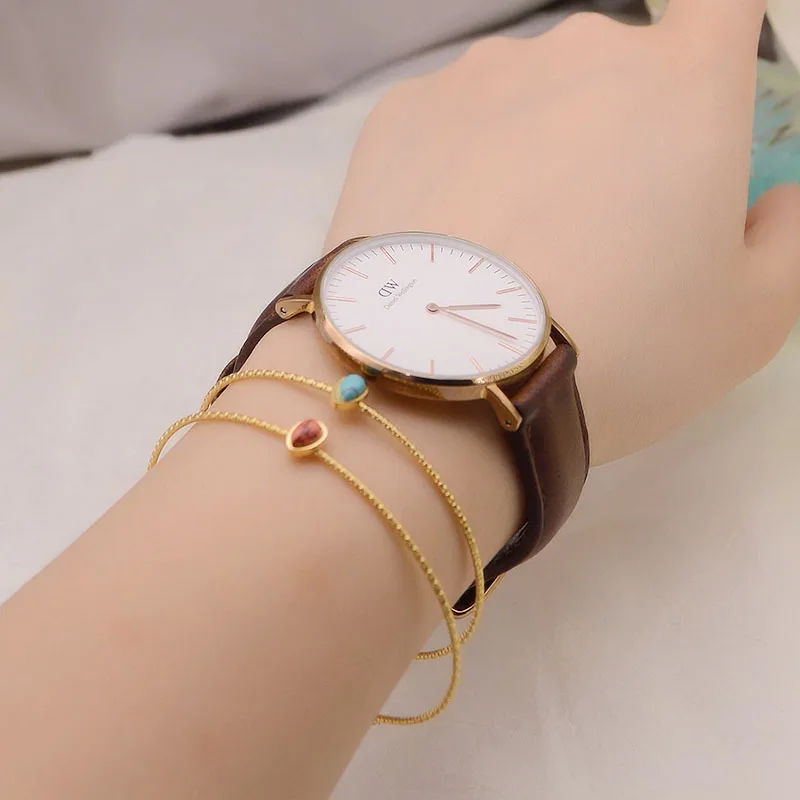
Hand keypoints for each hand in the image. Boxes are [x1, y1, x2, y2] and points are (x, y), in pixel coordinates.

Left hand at [326, 0, 799, 463]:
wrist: (450, 382)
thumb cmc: (620, 352)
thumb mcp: (746, 321)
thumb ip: (784, 241)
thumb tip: (776, 199)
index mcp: (683, 82)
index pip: (721, 7)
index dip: (713, 50)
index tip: (689, 114)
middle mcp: (580, 51)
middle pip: (613, 71)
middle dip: (613, 132)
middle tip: (589, 232)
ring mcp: (478, 77)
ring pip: (524, 100)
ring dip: (527, 152)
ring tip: (505, 250)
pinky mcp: (400, 115)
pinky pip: (448, 128)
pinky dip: (454, 169)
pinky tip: (445, 243)